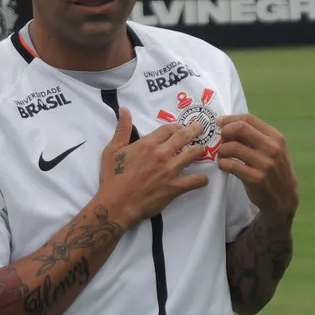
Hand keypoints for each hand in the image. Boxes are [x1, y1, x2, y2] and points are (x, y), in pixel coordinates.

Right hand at [97, 107, 208, 228]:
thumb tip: (125, 110)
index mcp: (148, 144)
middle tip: (200, 128)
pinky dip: (201, 179)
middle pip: (184, 136)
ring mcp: (170, 170)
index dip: (176, 126)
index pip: (169, 129)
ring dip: (199, 150)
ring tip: (201, 150)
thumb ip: (122, 129)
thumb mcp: (112, 150)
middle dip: (194, 130)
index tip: (180, 127)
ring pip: (193, 154)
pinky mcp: (175, 187)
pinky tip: (203, 178)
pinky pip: (195, 181)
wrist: (117, 204)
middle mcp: (162, 154)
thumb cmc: (112, 178)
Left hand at [217, 114, 298, 219]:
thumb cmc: (275, 170)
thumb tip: (229, 125)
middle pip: (240, 128)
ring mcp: (265, 164)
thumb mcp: (272, 150)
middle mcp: (272, 148)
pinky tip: (224, 166)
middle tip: (221, 140)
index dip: (230, 119)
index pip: (248, 119)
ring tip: (222, 155)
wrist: (284, 197)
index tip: (220, 123)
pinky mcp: (255, 179)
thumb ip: (255, 137)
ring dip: (222, 150)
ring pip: (232, 147)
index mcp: (275, 137)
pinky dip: (223, 164)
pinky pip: (231, 165)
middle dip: (225, 132)